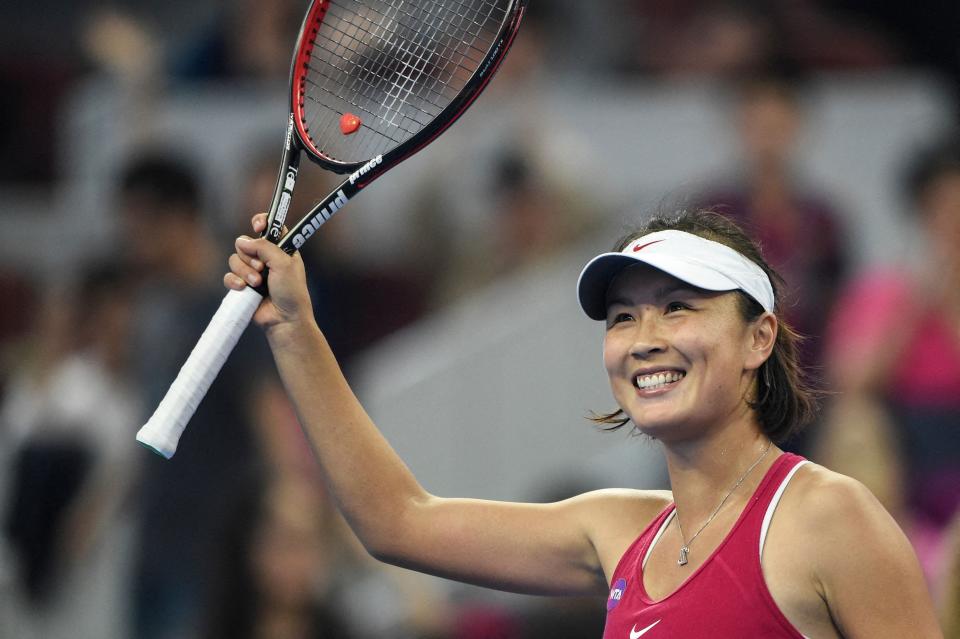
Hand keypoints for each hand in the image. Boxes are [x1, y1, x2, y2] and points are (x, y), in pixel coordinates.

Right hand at [224, 213, 313, 333]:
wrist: (284, 319)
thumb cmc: (291, 292)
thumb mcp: (283, 263)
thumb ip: (264, 247)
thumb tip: (242, 241)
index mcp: (281, 249)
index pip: (269, 227)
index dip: (261, 222)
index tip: (258, 226)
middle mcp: (266, 258)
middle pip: (245, 243)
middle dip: (250, 256)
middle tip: (261, 268)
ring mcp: (253, 272)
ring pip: (234, 259)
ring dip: (244, 271)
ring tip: (257, 284)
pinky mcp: (242, 286)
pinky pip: (229, 276)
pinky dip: (234, 281)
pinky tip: (244, 289)